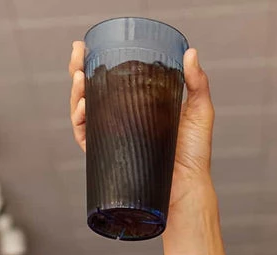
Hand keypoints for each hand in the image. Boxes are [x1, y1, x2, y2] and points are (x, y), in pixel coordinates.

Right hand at [68, 41, 215, 210]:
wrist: (189, 186)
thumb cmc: (196, 154)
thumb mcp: (200, 112)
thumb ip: (197, 83)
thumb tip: (191, 53)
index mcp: (138, 106)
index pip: (111, 80)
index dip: (96, 62)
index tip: (88, 47)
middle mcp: (123, 120)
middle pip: (91, 91)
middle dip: (78, 71)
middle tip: (78, 55)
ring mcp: (114, 138)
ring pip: (84, 111)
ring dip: (76, 92)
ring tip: (80, 78)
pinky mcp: (109, 156)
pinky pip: (86, 137)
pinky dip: (80, 121)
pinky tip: (83, 106)